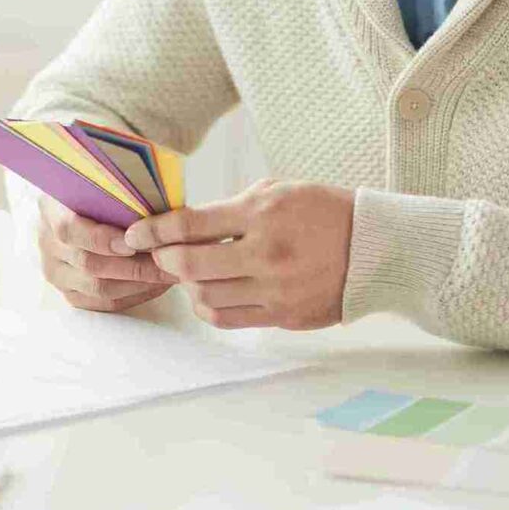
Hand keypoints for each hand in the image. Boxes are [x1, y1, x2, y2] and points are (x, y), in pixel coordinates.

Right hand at [32, 191, 173, 313]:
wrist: (76, 211)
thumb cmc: (98, 194)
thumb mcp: (99, 182)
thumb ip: (116, 193)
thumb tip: (152, 205)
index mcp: (51, 211)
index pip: (69, 230)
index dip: (102, 239)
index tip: (135, 241)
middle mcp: (48, 245)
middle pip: (90, 264)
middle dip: (135, 266)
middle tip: (169, 260)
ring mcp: (56, 273)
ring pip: (99, 289)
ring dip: (139, 283)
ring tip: (169, 273)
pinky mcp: (71, 294)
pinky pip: (104, 303)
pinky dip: (134, 296)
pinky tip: (156, 285)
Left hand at [123, 179, 354, 330]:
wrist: (374, 248)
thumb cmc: (323, 212)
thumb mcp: (278, 191)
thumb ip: (232, 208)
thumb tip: (186, 227)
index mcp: (262, 214)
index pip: (189, 225)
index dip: (153, 231)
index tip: (134, 235)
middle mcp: (266, 254)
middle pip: (190, 266)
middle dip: (165, 261)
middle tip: (159, 256)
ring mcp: (275, 289)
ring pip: (206, 297)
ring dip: (187, 287)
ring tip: (189, 275)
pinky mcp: (284, 315)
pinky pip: (229, 318)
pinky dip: (209, 307)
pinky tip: (210, 294)